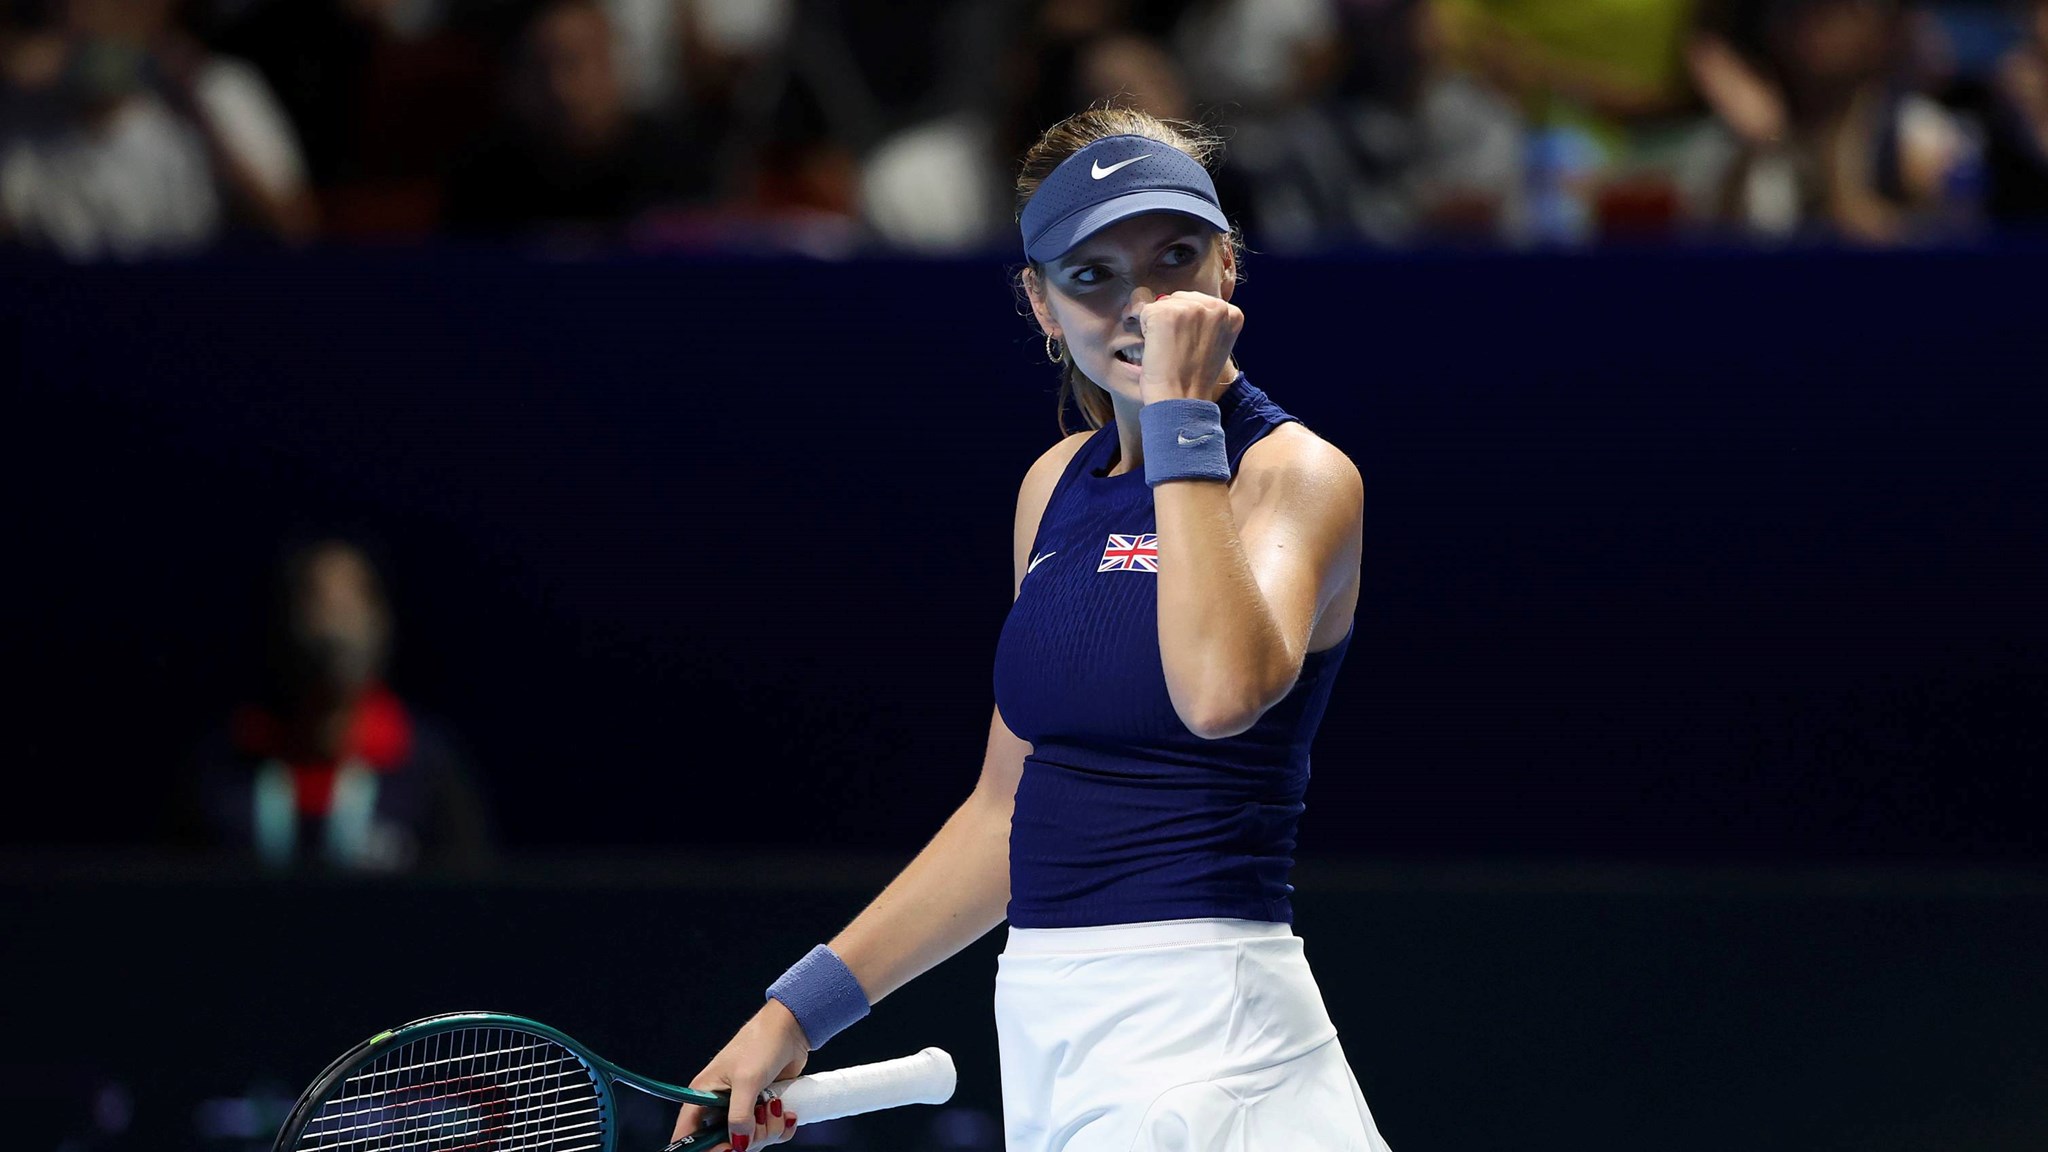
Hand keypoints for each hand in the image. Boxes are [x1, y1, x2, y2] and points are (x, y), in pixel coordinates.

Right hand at [672, 1000, 809, 1149]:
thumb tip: (740, 1144)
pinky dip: (781, 1127)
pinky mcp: (762, 1110)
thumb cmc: (761, 1043)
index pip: (687, 1134)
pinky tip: (787, 1111)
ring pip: (750, 1141)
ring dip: (768, 1130)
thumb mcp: (747, 1080)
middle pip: (724, 1142)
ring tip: (775, 1106)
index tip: (727, 1148)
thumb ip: (740, 1115)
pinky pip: (769, 1134)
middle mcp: (719, 1106)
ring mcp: (742, 1109)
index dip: (702, 1148)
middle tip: (760, 1119)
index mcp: (702, 1096)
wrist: (791, 1030)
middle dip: (747, 1139)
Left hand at [1135, 290, 1242, 405]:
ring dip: (1159, 326)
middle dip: (1173, 321)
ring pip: (1162, 304)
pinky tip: (1158, 349)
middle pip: (1179, 299)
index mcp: (1232, 314)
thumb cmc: (1194, 379)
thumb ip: (1208, 322)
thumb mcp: (1216, 344)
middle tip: (1179, 350)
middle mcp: (1216, 306)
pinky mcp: (1166, 312)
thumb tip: (1181, 302)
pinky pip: (1144, 311)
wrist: (1182, 400)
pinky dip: (1145, 331)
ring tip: (1170, 350)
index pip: (1198, 303)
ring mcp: (1191, 307)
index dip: (1188, 326)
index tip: (1192, 348)